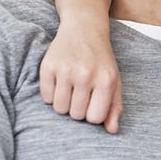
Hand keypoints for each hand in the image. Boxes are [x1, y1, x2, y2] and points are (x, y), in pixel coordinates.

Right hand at [39, 11, 122, 132]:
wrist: (84, 28)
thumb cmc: (101, 59)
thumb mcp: (114, 80)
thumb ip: (115, 106)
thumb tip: (112, 131)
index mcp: (105, 80)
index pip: (95, 118)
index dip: (92, 115)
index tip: (92, 104)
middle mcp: (86, 75)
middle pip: (75, 115)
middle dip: (78, 109)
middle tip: (81, 93)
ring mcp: (65, 70)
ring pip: (59, 109)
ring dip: (64, 103)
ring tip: (70, 88)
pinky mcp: (48, 66)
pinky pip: (45, 97)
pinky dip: (51, 94)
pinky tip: (59, 81)